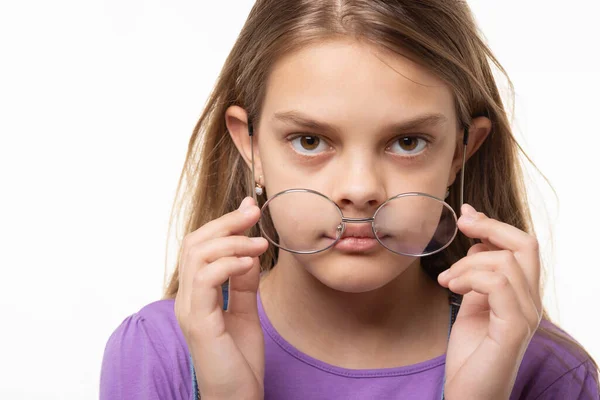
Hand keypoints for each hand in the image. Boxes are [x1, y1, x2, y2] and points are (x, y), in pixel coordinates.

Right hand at [174, 197, 268, 399]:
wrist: (237, 399)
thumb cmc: (240, 360)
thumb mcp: (247, 311)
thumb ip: (244, 282)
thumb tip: (249, 250)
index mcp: (197, 294)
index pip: (201, 246)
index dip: (224, 224)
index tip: (250, 207)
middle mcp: (187, 298)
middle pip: (195, 242)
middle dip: (226, 223)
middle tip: (253, 213)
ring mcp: (189, 309)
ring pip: (197, 255)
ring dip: (231, 241)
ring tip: (259, 244)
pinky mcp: (198, 322)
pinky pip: (206, 278)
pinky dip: (229, 263)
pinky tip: (249, 263)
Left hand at [437, 203, 541, 399]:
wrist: (469, 395)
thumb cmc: (469, 354)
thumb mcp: (472, 305)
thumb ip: (478, 276)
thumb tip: (477, 241)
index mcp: (521, 295)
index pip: (521, 247)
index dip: (494, 225)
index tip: (466, 214)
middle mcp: (530, 302)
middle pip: (525, 245)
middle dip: (490, 227)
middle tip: (461, 224)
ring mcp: (526, 315)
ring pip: (505, 262)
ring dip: (468, 262)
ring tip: (446, 279)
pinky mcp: (514, 328)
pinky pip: (498, 284)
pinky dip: (471, 277)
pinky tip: (452, 286)